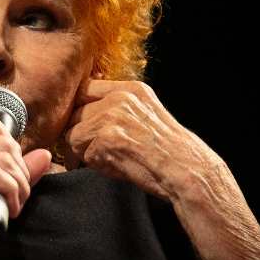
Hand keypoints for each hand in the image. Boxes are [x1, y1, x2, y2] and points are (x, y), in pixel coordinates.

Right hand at [0, 118, 50, 259]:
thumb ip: (17, 170)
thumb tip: (44, 155)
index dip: (14, 152)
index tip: (14, 177)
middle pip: (3, 143)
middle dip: (20, 170)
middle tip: (18, 196)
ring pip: (3, 158)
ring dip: (18, 184)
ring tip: (14, 203)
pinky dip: (11, 191)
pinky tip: (9, 208)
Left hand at [64, 78, 221, 201]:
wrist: (186, 170)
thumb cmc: (167, 151)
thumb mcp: (145, 114)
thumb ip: (117, 107)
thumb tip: (81, 114)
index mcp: (131, 89)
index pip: (86, 89)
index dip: (80, 111)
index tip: (86, 127)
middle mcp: (121, 97)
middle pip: (75, 113)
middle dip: (80, 134)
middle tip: (98, 150)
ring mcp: (113, 116)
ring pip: (73, 134)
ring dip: (85, 151)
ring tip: (110, 158)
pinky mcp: (107, 138)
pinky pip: (81, 153)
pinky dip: (94, 164)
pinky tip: (116, 165)